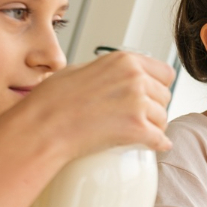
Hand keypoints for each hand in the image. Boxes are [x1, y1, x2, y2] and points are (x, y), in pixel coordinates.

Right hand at [5, 51, 173, 160]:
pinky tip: (152, 146)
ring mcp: (137, 102)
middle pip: (165, 97)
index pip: (165, 73)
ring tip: (134, 132)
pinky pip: (160, 139)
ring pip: (163, 118)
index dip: (159, 86)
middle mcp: (135, 78)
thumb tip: (123, 74)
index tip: (151, 97)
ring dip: (153, 126)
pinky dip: (157, 144)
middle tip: (137, 118)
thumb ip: (109, 71)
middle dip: (154, 108)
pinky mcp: (137, 127)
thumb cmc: (52, 100)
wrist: (41, 126)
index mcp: (124, 60)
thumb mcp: (82, 70)